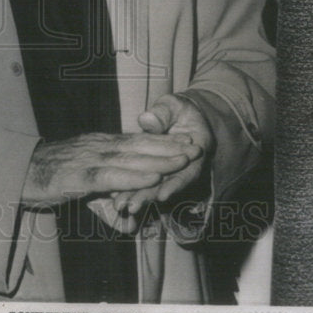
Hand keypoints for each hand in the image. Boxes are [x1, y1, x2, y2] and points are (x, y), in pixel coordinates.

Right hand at [22, 131, 200, 208]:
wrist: (16, 173)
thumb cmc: (50, 180)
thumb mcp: (85, 195)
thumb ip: (109, 209)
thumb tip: (131, 228)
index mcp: (100, 146)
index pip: (137, 141)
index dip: (162, 141)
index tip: (187, 141)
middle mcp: (97, 148)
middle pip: (139, 145)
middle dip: (169, 146)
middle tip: (197, 146)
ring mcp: (88, 160)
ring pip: (130, 158)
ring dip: (159, 158)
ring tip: (184, 159)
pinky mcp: (78, 176)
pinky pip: (112, 176)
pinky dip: (134, 176)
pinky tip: (153, 177)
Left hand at [111, 95, 213, 217]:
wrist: (180, 116)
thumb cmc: (177, 109)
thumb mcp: (174, 105)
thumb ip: (163, 113)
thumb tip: (147, 120)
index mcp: (198, 147)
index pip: (188, 171)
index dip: (175, 184)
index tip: (162, 196)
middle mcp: (187, 166)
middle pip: (168, 185)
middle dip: (151, 196)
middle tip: (132, 207)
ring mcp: (171, 173)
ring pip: (155, 187)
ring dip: (138, 198)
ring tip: (120, 206)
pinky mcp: (156, 173)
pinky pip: (144, 183)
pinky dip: (131, 190)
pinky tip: (115, 197)